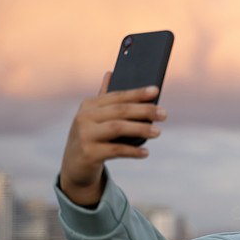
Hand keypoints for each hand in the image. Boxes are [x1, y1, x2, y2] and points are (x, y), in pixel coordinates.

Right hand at [59, 72, 166, 205]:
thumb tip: (111, 72)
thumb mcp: (95, 118)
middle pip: (120, 110)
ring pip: (118, 128)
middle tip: (164, 114)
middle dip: (144, 110)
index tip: (156, 91)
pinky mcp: (88, 153)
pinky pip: (116, 150)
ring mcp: (85, 135)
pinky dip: (133, 151)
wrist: (74, 167)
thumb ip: (105, 98)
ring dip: (141, 129)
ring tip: (158, 132)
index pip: (117, 96)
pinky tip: (145, 152)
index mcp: (89, 105)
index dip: (137, 93)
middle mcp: (84, 118)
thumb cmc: (91, 138)